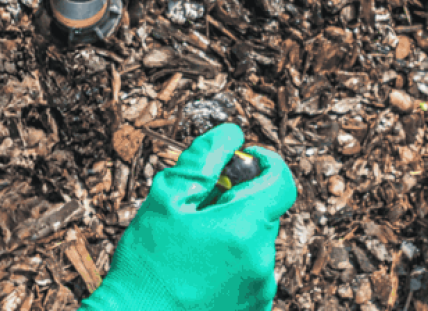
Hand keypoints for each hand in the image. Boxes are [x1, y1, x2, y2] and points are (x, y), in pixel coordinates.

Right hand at [80, 123, 296, 310]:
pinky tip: (197, 273)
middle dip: (236, 201)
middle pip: (264, 213)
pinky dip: (231, 264)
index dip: (265, 163)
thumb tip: (231, 134)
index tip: (240, 161)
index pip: (282, 182)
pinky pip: (250, 274)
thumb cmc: (146, 268)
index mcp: (245, 228)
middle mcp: (262, 262)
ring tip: (191, 247)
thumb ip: (203, 159)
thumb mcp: (166, 200)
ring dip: (232, 234)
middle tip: (196, 210)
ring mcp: (260, 292)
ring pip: (255, 244)